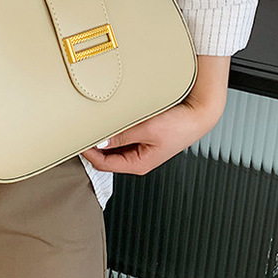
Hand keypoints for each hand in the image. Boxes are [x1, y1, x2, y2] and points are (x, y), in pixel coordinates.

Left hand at [81, 95, 225, 175]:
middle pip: (106, 155)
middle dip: (94, 144)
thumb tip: (99, 141)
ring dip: (105, 134)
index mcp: (138, 164)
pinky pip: (122, 134)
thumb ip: (122, 135)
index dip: (87, 153)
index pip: (103, 164)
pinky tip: (112, 118)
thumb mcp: (147, 129)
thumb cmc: (181, 126)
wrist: (199, 114)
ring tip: (97, 123)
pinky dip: (115, 127)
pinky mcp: (143, 135)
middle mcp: (138, 158)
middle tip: (83, 130)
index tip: (78, 140)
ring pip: (114, 144)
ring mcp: (140, 146)